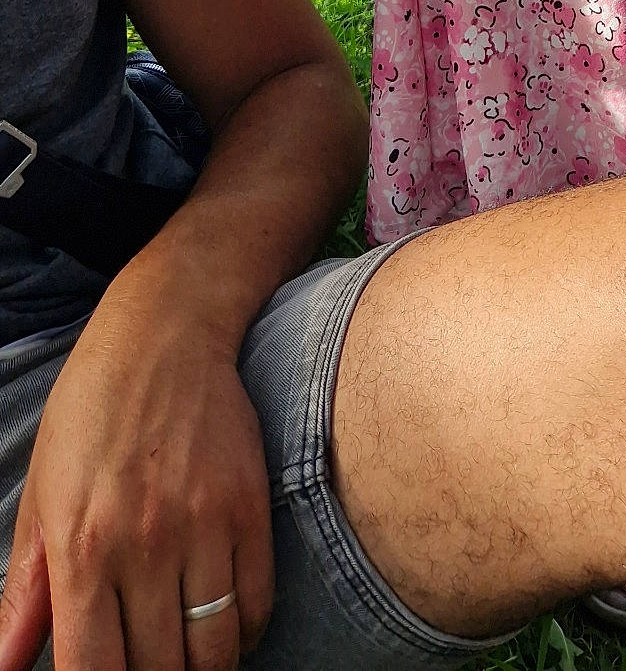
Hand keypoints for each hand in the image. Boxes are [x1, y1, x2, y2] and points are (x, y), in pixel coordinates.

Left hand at [0, 287, 274, 670]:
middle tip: (145, 662)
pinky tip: (221, 620)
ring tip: (183, 654)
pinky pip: (256, 606)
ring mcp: (204, 526)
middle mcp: (144, 545)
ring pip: (213, 653)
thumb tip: (3, 667)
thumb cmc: (90, 413)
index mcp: (81, 548)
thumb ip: (25, 594)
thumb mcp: (42, 496)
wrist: (166, 333)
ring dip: (199, 668)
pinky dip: (242, 632)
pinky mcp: (250, 507)